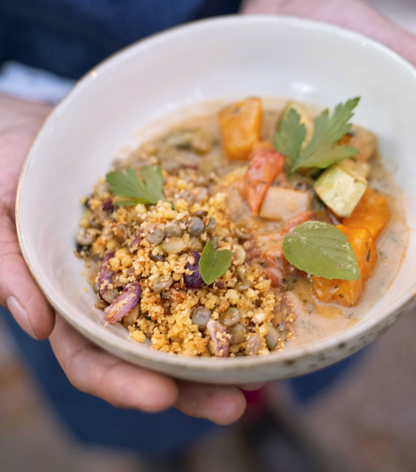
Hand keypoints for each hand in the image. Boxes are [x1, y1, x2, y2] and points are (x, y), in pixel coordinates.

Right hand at [0, 94, 247, 423]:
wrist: (39, 132)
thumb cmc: (7, 168)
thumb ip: (7, 265)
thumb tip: (37, 326)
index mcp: (65, 303)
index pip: (91, 358)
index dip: (122, 383)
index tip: (159, 397)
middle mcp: (113, 297)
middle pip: (152, 354)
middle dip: (191, 386)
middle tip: (235, 405)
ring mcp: (148, 271)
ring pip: (187, 320)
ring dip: (224, 352)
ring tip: (263, 372)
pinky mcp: (176, 240)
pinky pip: (207, 269)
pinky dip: (235, 291)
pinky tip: (266, 307)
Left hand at [242, 0, 415, 295]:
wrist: (289, 2)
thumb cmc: (347, 25)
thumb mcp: (400, 48)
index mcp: (374, 159)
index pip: (410, 211)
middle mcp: (335, 172)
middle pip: (355, 231)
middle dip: (367, 269)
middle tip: (376, 299)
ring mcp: (293, 169)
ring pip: (302, 222)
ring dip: (306, 257)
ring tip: (314, 286)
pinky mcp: (254, 156)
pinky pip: (253, 189)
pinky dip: (251, 215)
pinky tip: (249, 237)